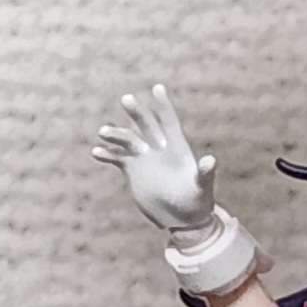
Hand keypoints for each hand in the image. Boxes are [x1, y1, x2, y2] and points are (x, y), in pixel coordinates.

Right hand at [92, 83, 218, 235]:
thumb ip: (205, 174)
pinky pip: (117, 158)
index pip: (170, 122)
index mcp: (177, 148)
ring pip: (128, 139)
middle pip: (147, 125)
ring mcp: (145, 159)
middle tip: (126, 98)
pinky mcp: (133, 171)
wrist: (182, 219)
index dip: (164, 106)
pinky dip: (107, 155)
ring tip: (103, 132)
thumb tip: (210, 160)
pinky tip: (96, 152)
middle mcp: (159, 149)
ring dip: (116, 134)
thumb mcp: (202, 188)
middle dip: (137, 112)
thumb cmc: (198, 203)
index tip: (157, 87)